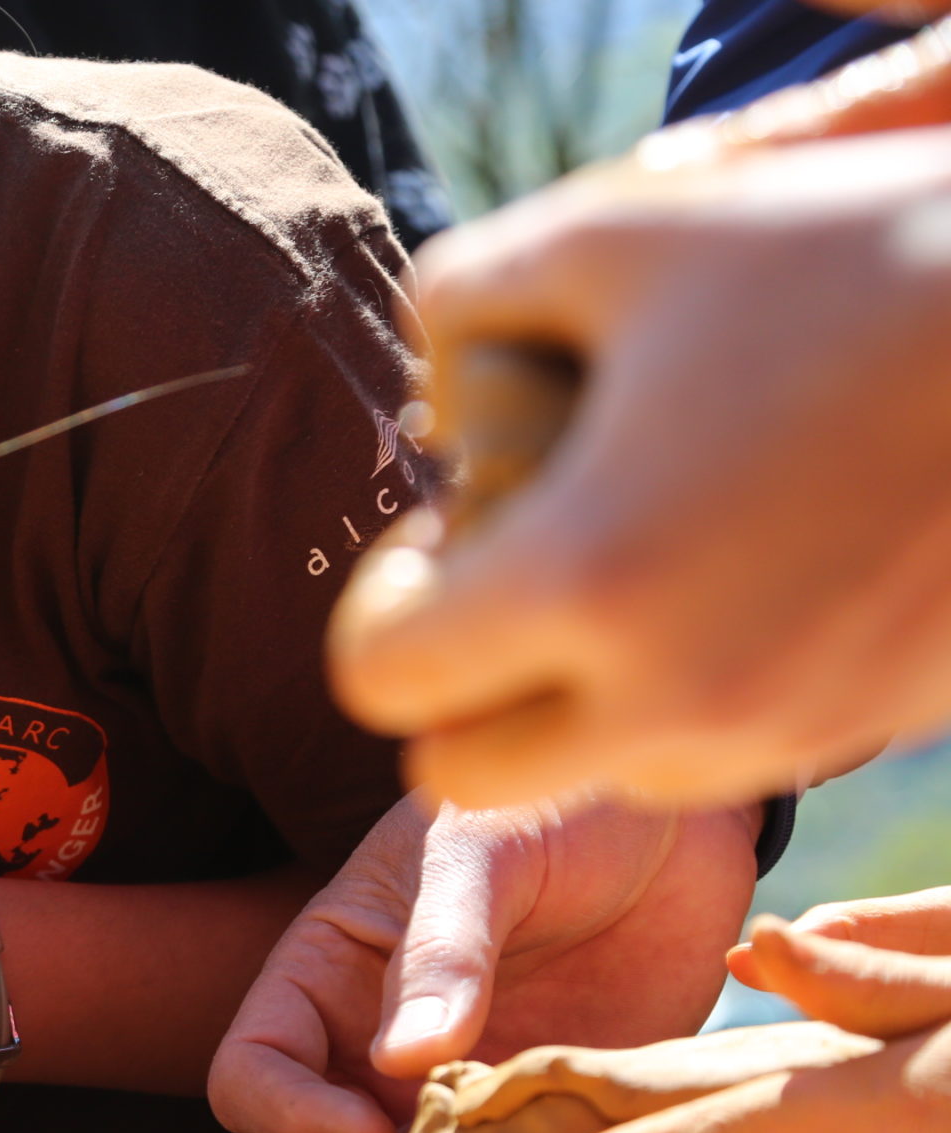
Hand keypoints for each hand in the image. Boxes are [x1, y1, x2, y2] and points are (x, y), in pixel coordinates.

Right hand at [209, 793, 758, 1132]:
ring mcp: (453, 1099)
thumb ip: (442, 949)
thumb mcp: (483, 850)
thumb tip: (400, 1063)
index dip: (288, 1120)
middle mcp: (369, 1055)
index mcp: (324, 981)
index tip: (371, 1129)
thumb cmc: (552, 805)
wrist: (674, 823)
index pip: (248, 1078)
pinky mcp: (535, 1127)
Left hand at [326, 123, 950, 808]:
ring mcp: (781, 727)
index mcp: (588, 577)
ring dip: (580, 694)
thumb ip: (467, 302)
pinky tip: (740, 563)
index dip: (386, 610)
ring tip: (642, 550)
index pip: (382, 680)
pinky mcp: (867, 727)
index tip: (446, 539)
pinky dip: (694, 686)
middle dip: (459, 692)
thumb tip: (427, 389)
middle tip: (510, 582)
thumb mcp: (623, 237)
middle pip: (465, 778)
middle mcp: (676, 692)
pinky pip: (725, 749)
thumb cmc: (852, 261)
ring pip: (598, 774)